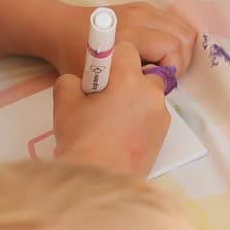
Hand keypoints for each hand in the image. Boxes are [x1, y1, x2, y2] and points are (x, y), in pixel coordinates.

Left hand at [45, 1, 198, 75]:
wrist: (61, 29)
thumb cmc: (75, 58)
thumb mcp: (96, 80)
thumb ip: (124, 86)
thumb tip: (153, 92)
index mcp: (128, 35)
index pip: (172, 48)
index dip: (172, 69)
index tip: (155, 82)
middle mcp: (139, 18)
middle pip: (183, 37)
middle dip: (180, 60)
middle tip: (163, 75)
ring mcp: (143, 9)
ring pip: (183, 28)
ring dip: (181, 49)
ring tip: (164, 64)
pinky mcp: (143, 7)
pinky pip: (174, 22)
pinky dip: (175, 38)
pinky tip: (160, 52)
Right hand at [49, 40, 170, 176]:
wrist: (98, 179)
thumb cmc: (81, 140)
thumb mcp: (65, 101)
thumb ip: (73, 80)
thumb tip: (82, 81)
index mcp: (130, 80)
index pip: (127, 50)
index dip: (110, 58)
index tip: (100, 73)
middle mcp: (152, 95)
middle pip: (143, 73)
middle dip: (126, 81)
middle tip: (104, 100)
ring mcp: (161, 117)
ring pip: (148, 97)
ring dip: (134, 101)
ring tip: (111, 121)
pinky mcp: (164, 136)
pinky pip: (152, 117)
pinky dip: (140, 120)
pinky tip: (121, 135)